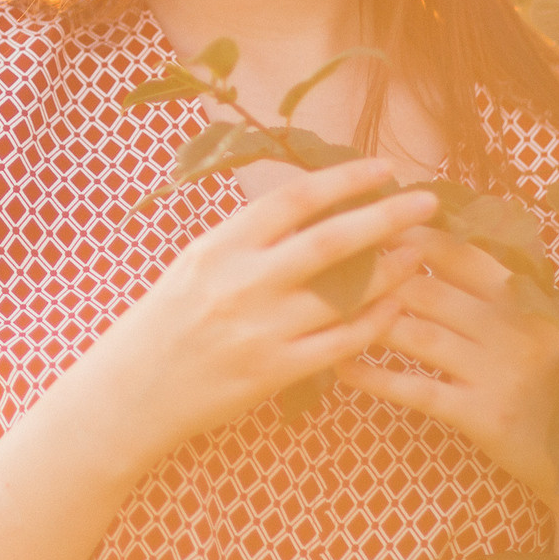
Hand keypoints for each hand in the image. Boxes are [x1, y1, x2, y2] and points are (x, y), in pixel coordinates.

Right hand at [84, 157, 436, 456]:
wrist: (131, 391)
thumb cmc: (165, 320)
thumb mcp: (195, 263)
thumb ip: (248, 239)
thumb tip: (312, 207)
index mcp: (219, 247)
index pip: (293, 199)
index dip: (345, 180)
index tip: (383, 168)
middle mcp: (241, 283)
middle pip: (330, 241)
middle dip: (386, 216)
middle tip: (427, 202)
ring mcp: (260, 330)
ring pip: (345, 294)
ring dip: (391, 271)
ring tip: (419, 254)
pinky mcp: (273, 373)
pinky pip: (340, 344)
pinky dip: (374, 323)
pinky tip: (396, 307)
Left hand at [337, 225, 558, 517]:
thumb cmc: (552, 380)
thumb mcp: (537, 324)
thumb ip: (492, 288)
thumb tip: (429, 238)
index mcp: (526, 298)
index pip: (461, 253)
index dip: (412, 236)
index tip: (369, 224)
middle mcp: (515, 328)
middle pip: (428, 290)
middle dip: (375, 277)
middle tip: (329, 268)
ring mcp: (499, 372)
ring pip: (418, 335)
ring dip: (367, 321)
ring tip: (324, 311)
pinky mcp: (484, 415)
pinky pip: (418, 389)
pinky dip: (376, 376)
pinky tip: (341, 366)